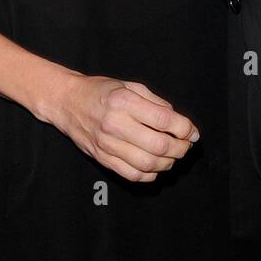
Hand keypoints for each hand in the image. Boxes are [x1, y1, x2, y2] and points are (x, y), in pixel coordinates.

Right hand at [40, 70, 199, 181]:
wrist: (67, 102)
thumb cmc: (100, 91)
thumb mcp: (129, 86)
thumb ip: (155, 102)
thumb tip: (178, 121)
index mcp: (124, 102)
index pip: (164, 120)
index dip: (185, 128)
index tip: (192, 132)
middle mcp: (115, 124)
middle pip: (159, 145)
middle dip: (180, 148)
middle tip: (186, 145)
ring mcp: (107, 144)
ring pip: (147, 164)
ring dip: (168, 163)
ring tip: (173, 156)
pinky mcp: (102, 158)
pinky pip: (131, 174)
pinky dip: (150, 174)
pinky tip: (156, 167)